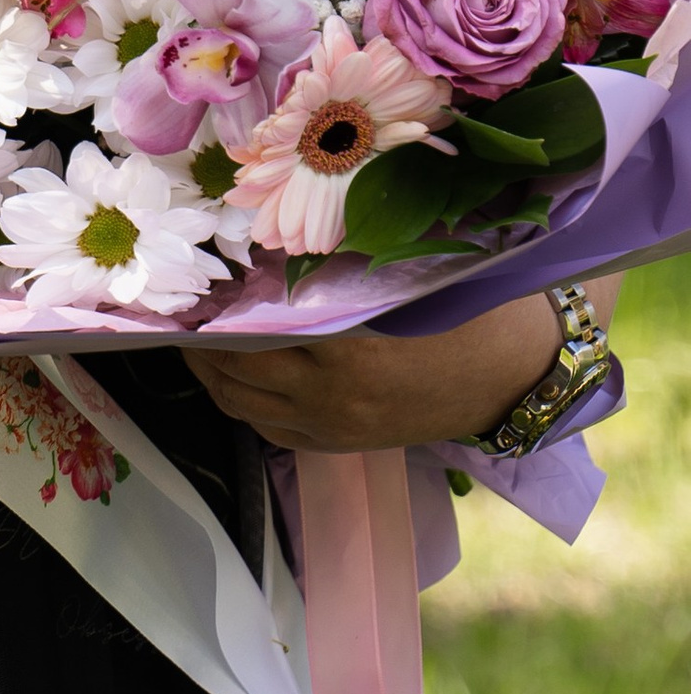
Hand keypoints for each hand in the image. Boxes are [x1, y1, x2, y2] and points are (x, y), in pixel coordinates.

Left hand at [181, 290, 567, 452]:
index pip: (254, 331)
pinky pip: (269, 428)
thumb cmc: (466, 311)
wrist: (513, 376)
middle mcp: (332, 398)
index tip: (195, 286)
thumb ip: (335, 270)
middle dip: (200, 342)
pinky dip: (242, 401)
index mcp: (349, 353)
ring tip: (191, 339)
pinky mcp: (338, 445)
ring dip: (210, 374)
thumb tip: (268, 248)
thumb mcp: (401, 278)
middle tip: (179, 310)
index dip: (217, 310)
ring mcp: (333, 428)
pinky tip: (230, 375)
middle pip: (236, 371)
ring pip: (243, 405)